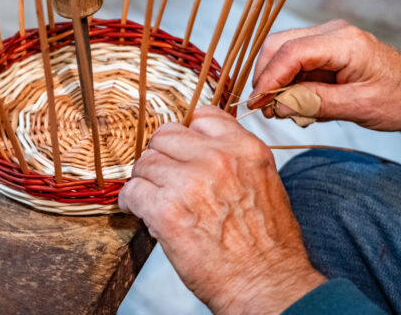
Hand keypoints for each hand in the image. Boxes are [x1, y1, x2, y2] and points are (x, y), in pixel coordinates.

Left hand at [119, 106, 324, 313]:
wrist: (267, 285)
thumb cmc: (269, 245)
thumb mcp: (265, 183)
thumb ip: (235, 160)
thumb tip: (202, 149)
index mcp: (245, 149)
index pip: (201, 116)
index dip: (188, 134)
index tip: (182, 149)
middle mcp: (217, 158)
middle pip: (167, 135)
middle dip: (163, 156)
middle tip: (163, 176)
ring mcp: (190, 181)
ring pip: (146, 161)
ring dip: (146, 180)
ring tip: (151, 197)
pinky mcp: (166, 210)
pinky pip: (133, 190)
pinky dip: (131, 201)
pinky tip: (139, 210)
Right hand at [250, 19, 400, 130]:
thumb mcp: (359, 107)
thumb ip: (316, 103)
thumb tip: (278, 105)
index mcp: (343, 42)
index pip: (290, 52)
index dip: (268, 78)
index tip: (256, 104)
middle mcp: (332, 32)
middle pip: (279, 45)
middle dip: (266, 76)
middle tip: (264, 108)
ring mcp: (329, 38)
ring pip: (284, 52)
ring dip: (276, 80)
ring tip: (282, 110)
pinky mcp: (328, 49)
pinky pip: (297, 61)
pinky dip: (290, 82)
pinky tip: (298, 103)